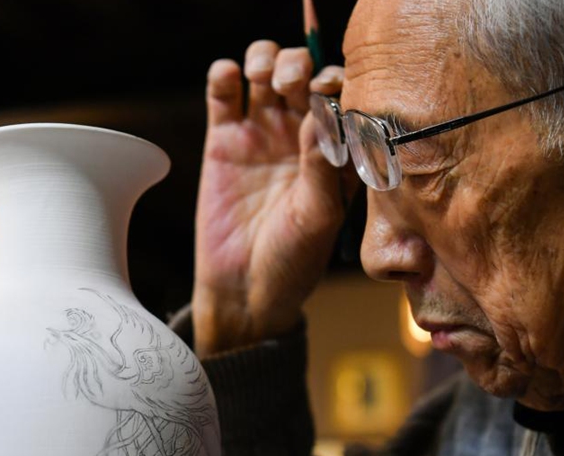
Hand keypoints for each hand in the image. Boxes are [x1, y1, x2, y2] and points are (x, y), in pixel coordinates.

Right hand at [191, 40, 355, 356]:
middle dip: (299, 65)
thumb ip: (323, 167)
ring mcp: (261, 132)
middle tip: (293, 86)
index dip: (336, 81)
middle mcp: (299, 134)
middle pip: (302, 72)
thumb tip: (324, 115)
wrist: (243, 288)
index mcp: (333, 149)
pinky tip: (229, 81)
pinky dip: (224, 72)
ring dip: (266, 59)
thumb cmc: (293, 259)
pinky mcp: (223, 138)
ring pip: (264, 70)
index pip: (341, 95)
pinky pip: (223, 90)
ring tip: (263, 79)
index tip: (328, 91)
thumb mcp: (318, 217)